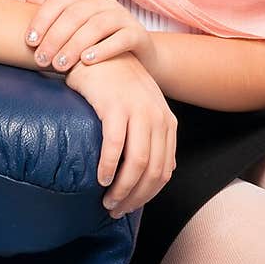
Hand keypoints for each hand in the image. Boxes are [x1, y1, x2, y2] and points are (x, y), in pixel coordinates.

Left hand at [24, 0, 157, 74]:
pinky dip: (102, 49)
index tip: (30, 42)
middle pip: (75, 14)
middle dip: (55, 38)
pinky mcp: (137, 34)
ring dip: (74, 46)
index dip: (42, 20)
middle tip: (42, 60)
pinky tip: (86, 62)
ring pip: (96, 26)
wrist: (135, 57)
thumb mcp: (73, 26)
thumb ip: (53, 11)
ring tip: (60, 66)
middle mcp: (104, 2)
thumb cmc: (95, 42)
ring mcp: (123, 16)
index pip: (59, 1)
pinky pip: (120, 39)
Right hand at [65, 52, 177, 217]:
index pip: (164, 170)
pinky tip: (101, 178)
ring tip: (107, 200)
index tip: (128, 206)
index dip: (148, 194)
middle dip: (135, 197)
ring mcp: (139, 112)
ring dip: (122, 188)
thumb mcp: (140, 110)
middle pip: (153, 171)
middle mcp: (157, 118)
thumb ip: (148, 137)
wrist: (98, 53)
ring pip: (137, 163)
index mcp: (166, 123)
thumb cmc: (115, 86)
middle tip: (114, 209)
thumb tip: (146, 174)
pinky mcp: (116, 107)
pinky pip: (115, 146)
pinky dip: (109, 167)